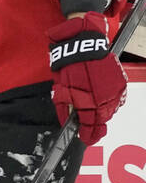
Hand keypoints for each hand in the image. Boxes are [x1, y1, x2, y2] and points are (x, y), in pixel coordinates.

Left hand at [48, 12, 126, 144]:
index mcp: (89, 101)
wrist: (84, 44)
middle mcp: (105, 99)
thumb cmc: (69, 65)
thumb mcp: (61, 87)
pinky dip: (107, 101)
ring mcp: (115, 92)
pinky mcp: (121, 84)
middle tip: (87, 128)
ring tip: (92, 110)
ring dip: (101, 113)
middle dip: (94, 125)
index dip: (87, 134)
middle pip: (102, 120)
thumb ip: (65, 106)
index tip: (84, 138)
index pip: (90, 126)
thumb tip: (67, 122)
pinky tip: (99, 98)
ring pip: (110, 110)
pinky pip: (115, 99)